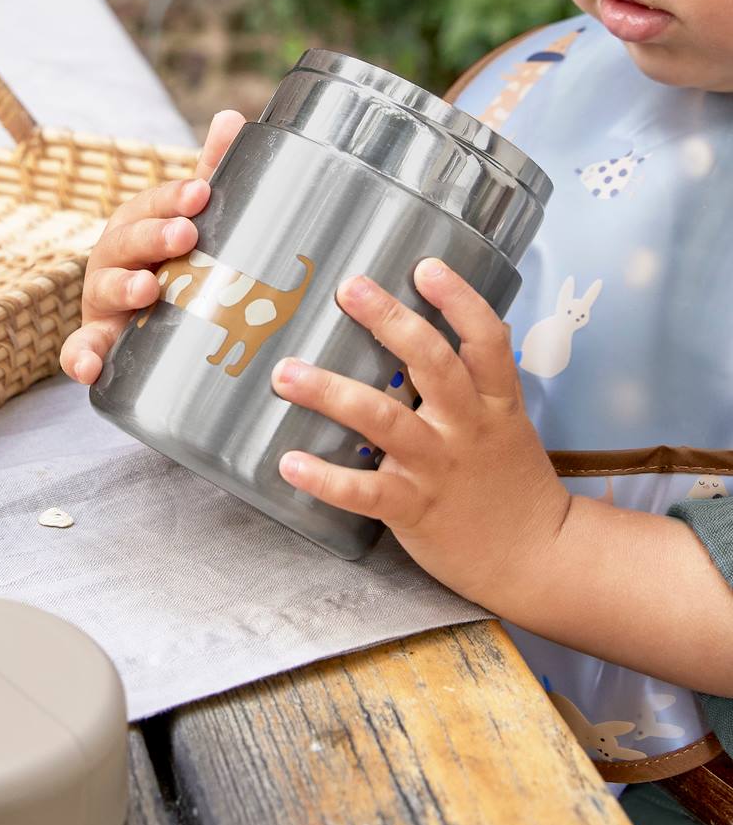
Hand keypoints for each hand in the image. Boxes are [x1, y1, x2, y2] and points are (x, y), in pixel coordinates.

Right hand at [59, 109, 245, 385]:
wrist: (143, 321)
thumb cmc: (172, 260)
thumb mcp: (189, 218)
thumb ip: (210, 172)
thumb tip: (231, 117)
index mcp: (137, 223)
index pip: (153, 204)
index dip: (174, 197)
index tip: (202, 193)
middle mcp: (113, 257)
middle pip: (128, 241)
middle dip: (154, 236)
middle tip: (186, 234)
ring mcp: (101, 300)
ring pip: (104, 289)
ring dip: (123, 288)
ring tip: (147, 289)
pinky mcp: (95, 341)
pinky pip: (79, 350)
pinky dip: (79, 357)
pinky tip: (88, 367)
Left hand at [271, 259, 570, 610]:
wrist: (538, 558)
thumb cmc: (509, 480)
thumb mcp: (505, 422)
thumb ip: (470, 382)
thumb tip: (420, 331)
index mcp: (494, 401)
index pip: (487, 339)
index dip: (459, 300)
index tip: (425, 266)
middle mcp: (466, 426)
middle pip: (433, 364)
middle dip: (390, 321)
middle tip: (348, 288)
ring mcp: (438, 467)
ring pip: (385, 421)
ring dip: (331, 393)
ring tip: (286, 373)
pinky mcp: (414, 508)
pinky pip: (365, 492)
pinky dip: (326, 479)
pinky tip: (289, 463)